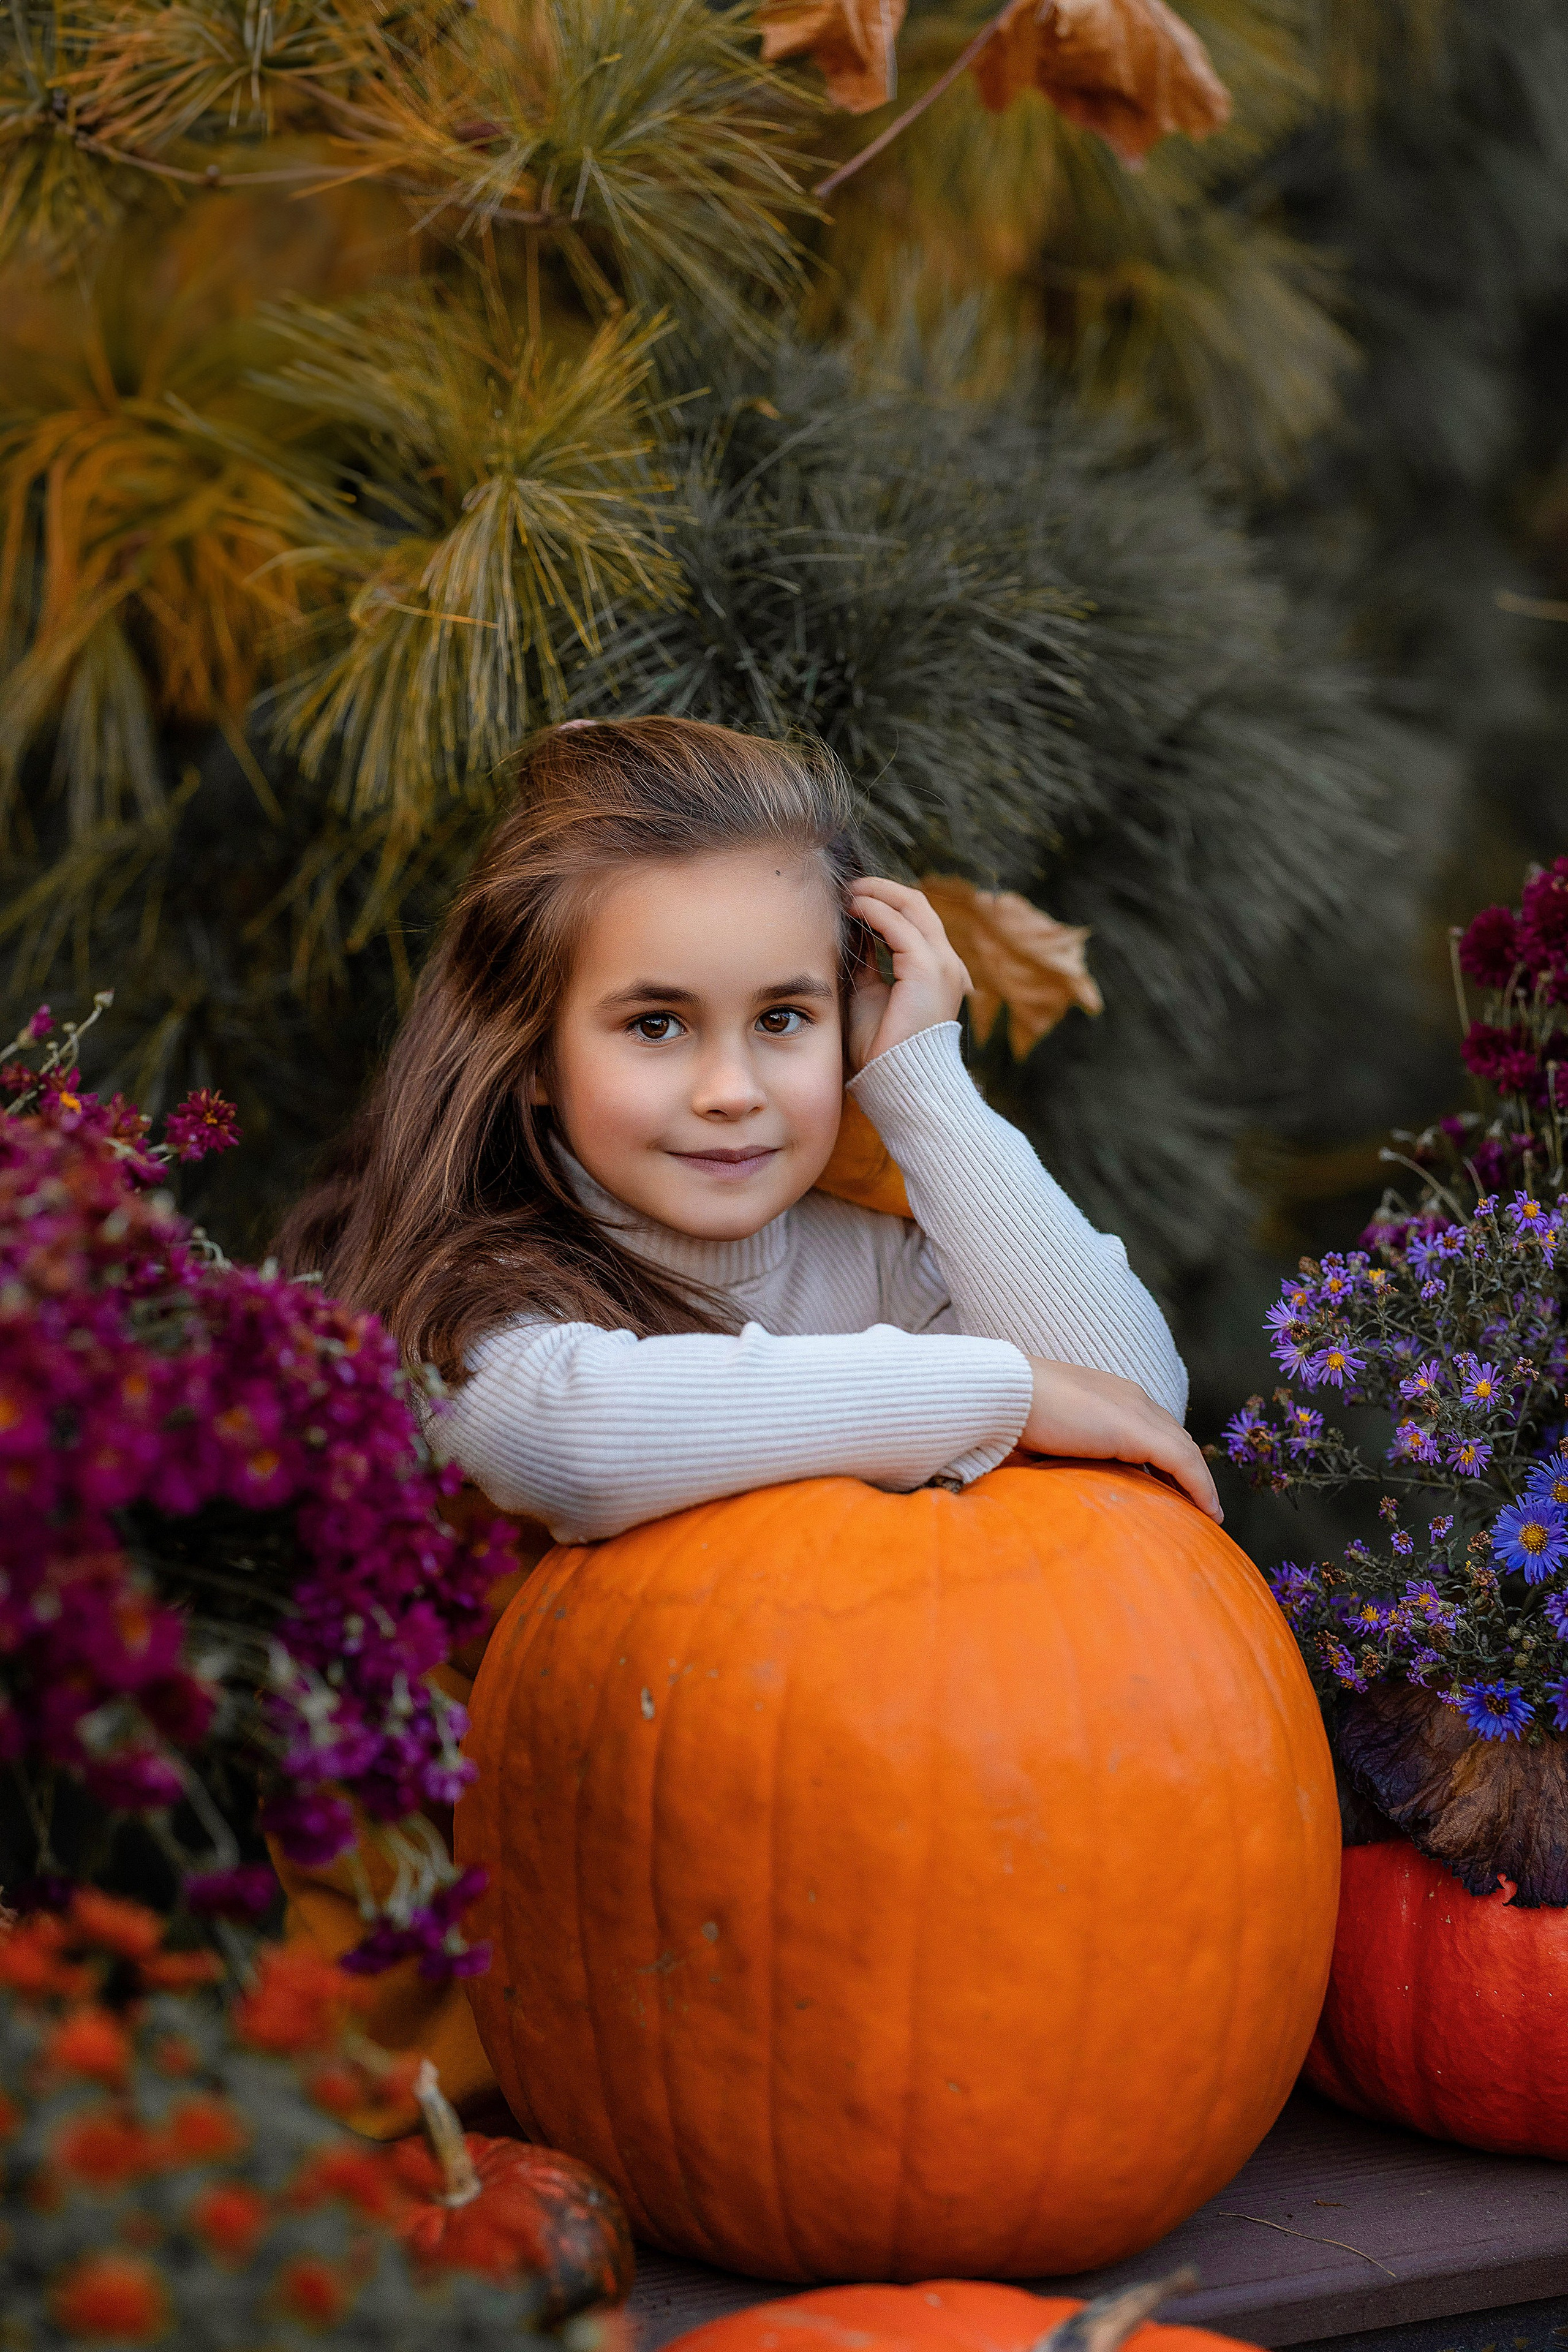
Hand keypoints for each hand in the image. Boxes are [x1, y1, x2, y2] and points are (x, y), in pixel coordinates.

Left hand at [846, 878, 971, 1071]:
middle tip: (848, 887)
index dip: (884, 901)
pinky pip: (900, 927)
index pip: (915, 919)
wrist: (897, 1079)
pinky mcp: (928, 970)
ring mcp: (941, 964)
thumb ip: (867, 962)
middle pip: (916, 905)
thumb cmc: (881, 1045)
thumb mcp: (870, 992)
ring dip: (876, 894)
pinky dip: (876, 911)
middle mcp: (945, 963)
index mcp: (935, 969)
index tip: (852, 897)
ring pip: (912, 907)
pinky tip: (854, 909)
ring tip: (847, 893)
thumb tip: (853, 932)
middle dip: (880, 889)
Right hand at [1020, 1359, 1222, 1521]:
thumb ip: (1065, 1448)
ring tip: (1209, 1513)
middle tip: (1198, 1503)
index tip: (1172, 1485)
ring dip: (1201, 1482)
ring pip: (1186, 1451)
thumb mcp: (1048, 1432)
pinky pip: (1183, 1463)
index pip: (1152, 1426)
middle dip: (1190, 1469)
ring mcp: (1137, 1412)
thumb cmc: (1012, 1412)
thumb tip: (1057, 1473)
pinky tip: (1208, 1513)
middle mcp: (1132, 1398)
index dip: (1168, 1456)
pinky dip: (1200, 1487)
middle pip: (1176, 1437)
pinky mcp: (1137, 1431)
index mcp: (1111, 1394)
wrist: (1005, 1391)